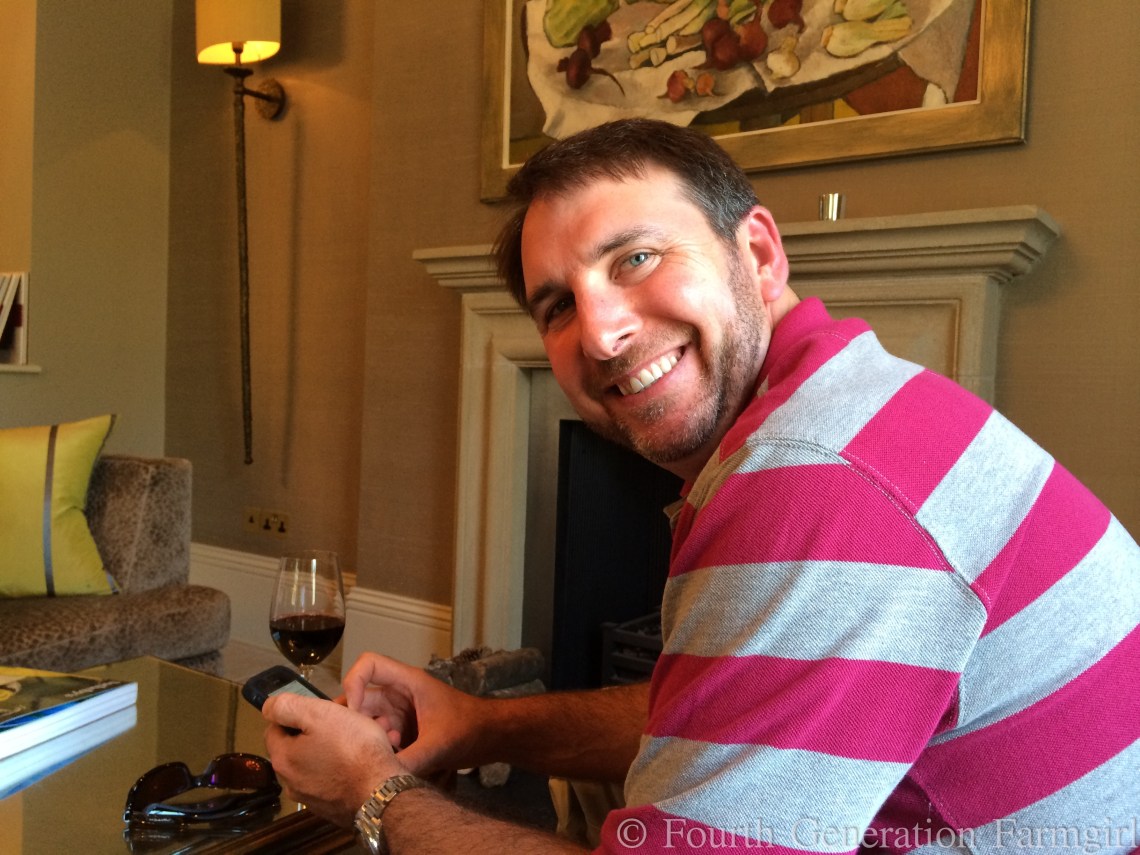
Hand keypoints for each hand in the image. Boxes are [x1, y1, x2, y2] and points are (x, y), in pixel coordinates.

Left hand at [262, 692, 406, 824]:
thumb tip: (268, 707)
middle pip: (297, 746)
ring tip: (360, 740)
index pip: (275, 727)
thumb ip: (288, 707)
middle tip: (345, 721)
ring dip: (332, 749)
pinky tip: (362, 763)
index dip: (298, 713)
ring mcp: (310, 798)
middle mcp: (290, 782)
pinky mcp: (330, 808)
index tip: (323, 710)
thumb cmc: (352, 748)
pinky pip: (331, 779)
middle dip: (318, 731)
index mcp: (282, 758)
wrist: (381, 793)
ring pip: (316, 763)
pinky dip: (342, 769)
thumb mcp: (320, 714)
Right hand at [342, 652, 485, 776]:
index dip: (353, 682)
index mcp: (407, 682)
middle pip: (361, 697)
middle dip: (357, 721)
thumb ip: (409, 761)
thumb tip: (379, 782)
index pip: (368, 665)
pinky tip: (395, 759)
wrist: (491, 738)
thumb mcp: (438, 744)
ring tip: (386, 752)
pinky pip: (381, 736)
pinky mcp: (405, 730)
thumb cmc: (469, 728)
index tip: (353, 712)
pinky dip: (380, 747)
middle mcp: (399, 694)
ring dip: (370, 737)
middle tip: (358, 743)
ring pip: (370, 720)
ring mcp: (401, 712)